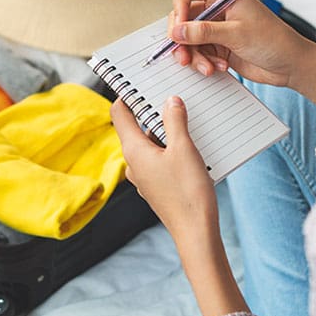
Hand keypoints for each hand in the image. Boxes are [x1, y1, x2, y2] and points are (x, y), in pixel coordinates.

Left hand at [111, 96, 248, 315]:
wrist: (196, 233)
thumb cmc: (188, 192)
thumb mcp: (184, 149)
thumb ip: (175, 121)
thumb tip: (170, 101)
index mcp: (134, 151)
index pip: (119, 114)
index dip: (127, 96)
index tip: (138, 82)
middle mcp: (134, 164)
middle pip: (136, 128)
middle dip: (152, 111)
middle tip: (170, 95)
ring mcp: (144, 177)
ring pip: (150, 144)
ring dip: (165, 130)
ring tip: (186, 118)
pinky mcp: (157, 186)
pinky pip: (159, 159)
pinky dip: (171, 148)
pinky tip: (191, 146)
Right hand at [167, 0, 315, 87]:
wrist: (291, 65)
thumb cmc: (275, 41)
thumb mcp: (237, 34)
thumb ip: (204, 32)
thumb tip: (177, 31)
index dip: (178, 7)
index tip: (179, 29)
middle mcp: (217, 8)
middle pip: (182, 17)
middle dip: (182, 39)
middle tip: (184, 56)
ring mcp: (216, 28)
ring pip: (187, 39)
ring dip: (194, 55)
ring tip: (207, 66)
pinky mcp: (217, 45)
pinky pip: (198, 52)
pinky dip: (203, 62)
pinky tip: (217, 67)